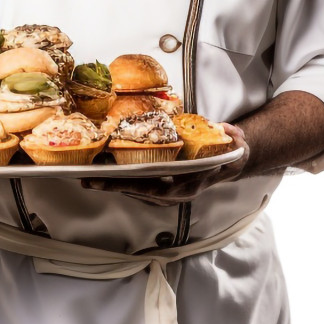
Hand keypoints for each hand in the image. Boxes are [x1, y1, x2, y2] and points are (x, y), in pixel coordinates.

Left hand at [80, 124, 249, 205]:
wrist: (232, 162)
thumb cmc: (231, 152)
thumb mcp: (237, 144)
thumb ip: (233, 139)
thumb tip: (228, 131)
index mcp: (190, 185)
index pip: (158, 188)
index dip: (134, 185)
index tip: (113, 182)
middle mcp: (176, 192)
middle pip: (139, 190)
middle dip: (113, 186)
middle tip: (87, 179)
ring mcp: (169, 191)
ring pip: (136, 189)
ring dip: (113, 184)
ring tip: (89, 176)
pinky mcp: (163, 186)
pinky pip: (139, 185)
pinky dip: (123, 180)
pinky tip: (108, 172)